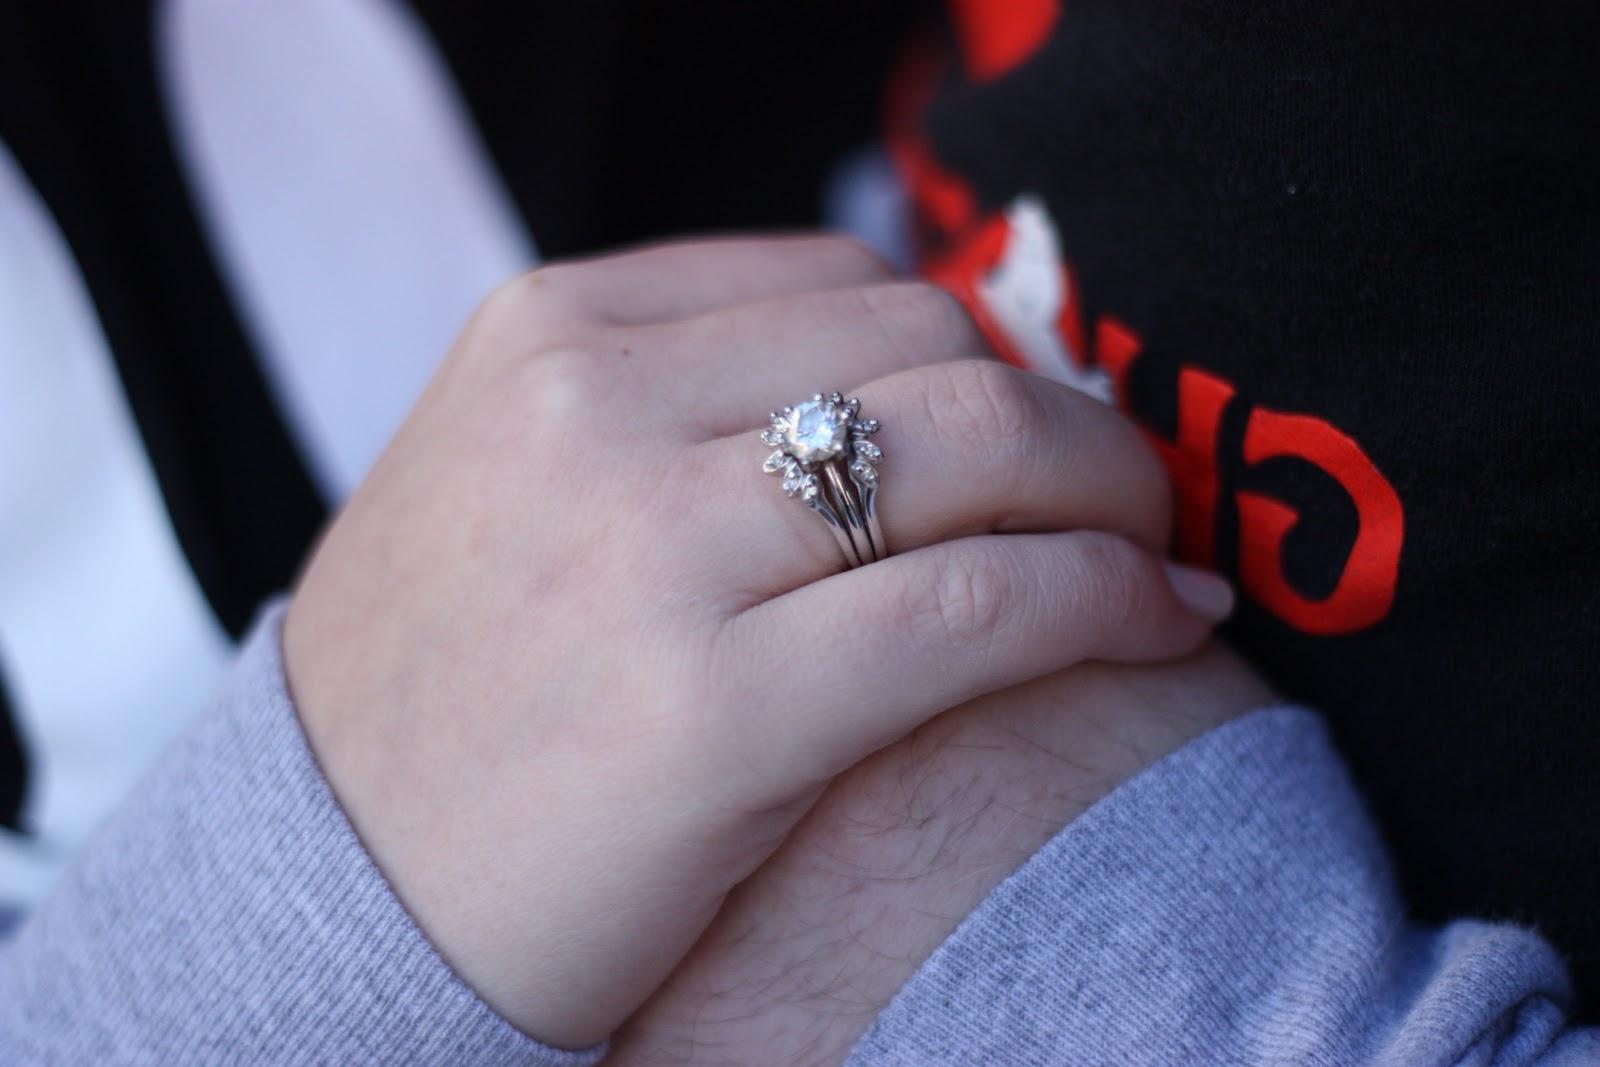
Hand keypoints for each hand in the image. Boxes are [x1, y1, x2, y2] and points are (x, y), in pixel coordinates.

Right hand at [282, 236, 1231, 1047]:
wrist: (323, 891)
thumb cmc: (450, 694)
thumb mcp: (515, 480)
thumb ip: (676, 404)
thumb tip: (909, 379)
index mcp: (549, 336)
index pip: (845, 283)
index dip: (971, 347)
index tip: (1027, 420)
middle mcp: (592, 410)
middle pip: (933, 346)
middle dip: (1061, 411)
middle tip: (1121, 487)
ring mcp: (646, 553)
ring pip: (980, 449)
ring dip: (1111, 490)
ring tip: (1154, 549)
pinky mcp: (709, 711)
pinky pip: (975, 609)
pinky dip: (1101, 597)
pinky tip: (1152, 618)